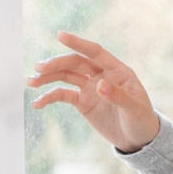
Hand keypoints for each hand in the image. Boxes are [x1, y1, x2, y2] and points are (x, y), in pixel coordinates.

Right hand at [26, 30, 160, 153]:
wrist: (137, 138)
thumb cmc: (141, 120)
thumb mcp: (134, 109)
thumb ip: (119, 96)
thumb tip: (100, 84)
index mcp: (118, 71)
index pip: (96, 53)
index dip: (79, 43)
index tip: (60, 35)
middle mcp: (102, 75)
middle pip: (76, 63)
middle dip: (57, 63)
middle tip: (39, 68)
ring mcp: (91, 87)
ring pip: (66, 76)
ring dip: (48, 77)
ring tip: (31, 82)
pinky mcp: (82, 101)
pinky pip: (63, 95)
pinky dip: (49, 97)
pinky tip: (37, 103)